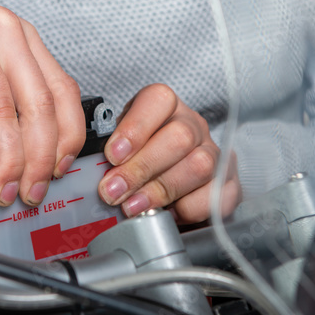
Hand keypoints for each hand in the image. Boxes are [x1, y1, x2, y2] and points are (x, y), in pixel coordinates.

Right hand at [0, 0, 85, 206]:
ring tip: (3, 186)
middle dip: (40, 160)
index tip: (61, 166)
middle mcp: (6, 32)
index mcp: (19, 37)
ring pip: (8, 110)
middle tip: (31, 190)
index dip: (68, 135)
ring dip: (9, 159)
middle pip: (41, 107)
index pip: (62, 91)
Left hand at [98, 84, 240, 222]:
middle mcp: (193, 127)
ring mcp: (214, 153)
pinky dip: (192, 208)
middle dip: (142, 168)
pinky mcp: (227, 183)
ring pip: (200, 165)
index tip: (112, 156)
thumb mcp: (118, 150)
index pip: (158, 100)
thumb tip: (86, 171)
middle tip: (114, 191)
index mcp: (165, 108)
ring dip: (162, 190)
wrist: (171, 188)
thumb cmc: (138, 165)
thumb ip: (108, 155)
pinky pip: (218, 195)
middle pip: (179, 137)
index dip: (135, 128)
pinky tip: (170, 214)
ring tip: (134, 207)